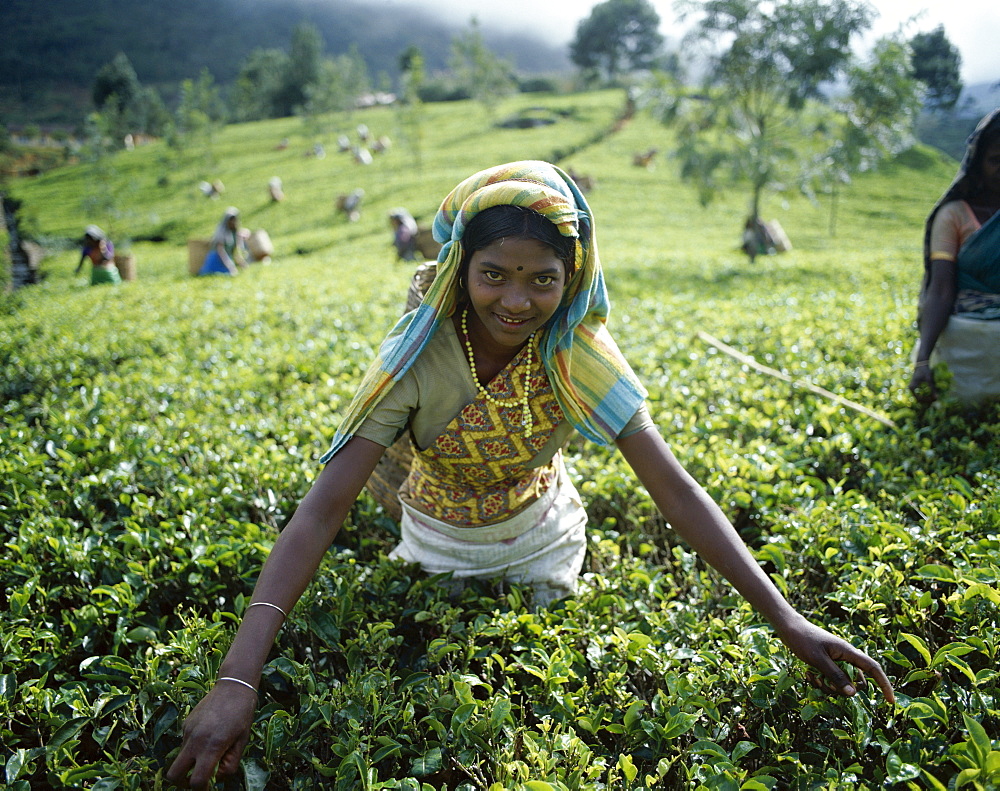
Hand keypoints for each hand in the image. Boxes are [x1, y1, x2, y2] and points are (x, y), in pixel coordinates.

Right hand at [165, 682, 257, 788]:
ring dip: (190, 762)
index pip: (197, 781)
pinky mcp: (185, 723)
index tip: (208, 786)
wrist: (234, 685)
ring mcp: (187, 731)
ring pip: (179, 758)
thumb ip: (231, 763)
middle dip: (183, 782)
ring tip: (209, 750)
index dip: (201, 789)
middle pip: (173, 775)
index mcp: (213, 746)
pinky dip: (192, 747)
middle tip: (199, 777)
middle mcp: (196, 740)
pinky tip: (207, 734)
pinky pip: (184, 743)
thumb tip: (218, 777)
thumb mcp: (242, 740)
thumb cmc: (243, 713)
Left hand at [775, 615, 894, 703]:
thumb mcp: (818, 659)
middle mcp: (846, 657)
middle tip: (821, 683)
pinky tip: (808, 674)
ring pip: (841, 683)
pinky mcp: (827, 664)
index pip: (873, 668)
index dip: (884, 684)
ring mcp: (837, 661)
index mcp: (848, 652)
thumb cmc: (803, 640)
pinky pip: (830, 680)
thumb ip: (835, 676)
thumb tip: (853, 694)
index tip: (890, 701)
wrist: (789, 628)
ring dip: (827, 686)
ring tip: (811, 676)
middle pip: (855, 682)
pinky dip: (821, 681)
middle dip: (841, 689)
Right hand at [908, 364, 935, 403]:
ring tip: (934, 397)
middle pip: (919, 399)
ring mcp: (912, 388)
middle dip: (927, 400)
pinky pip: (919, 394)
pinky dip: (925, 396)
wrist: (921, 365)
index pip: (919, 399)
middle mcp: (911, 389)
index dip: (927, 400)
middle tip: (935, 399)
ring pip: (919, 397)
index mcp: (912, 388)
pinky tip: (931, 395)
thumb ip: (932, 389)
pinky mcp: (915, 387)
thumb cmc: (925, 371)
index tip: (934, 399)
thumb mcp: (929, 380)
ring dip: (926, 399)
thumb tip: (936, 397)